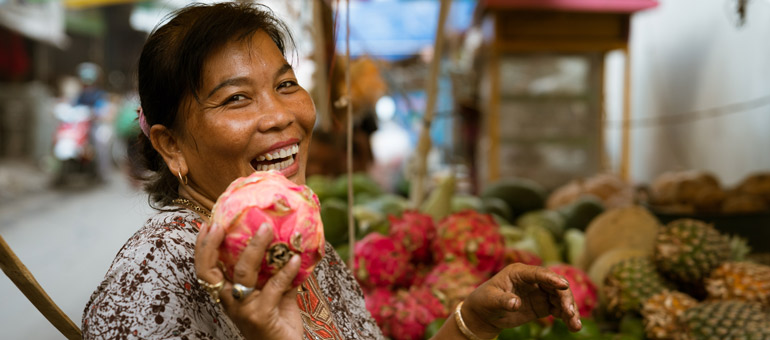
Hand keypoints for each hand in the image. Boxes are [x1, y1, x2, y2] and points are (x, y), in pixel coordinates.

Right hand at [195, 222, 302, 339]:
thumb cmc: (278, 321)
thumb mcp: (274, 293)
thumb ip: (276, 271)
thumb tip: (288, 242)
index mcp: (227, 294)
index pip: (205, 270)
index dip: (202, 248)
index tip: (209, 224)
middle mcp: (229, 302)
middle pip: (210, 271)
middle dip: (213, 245)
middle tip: (223, 224)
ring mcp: (243, 309)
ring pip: (244, 272)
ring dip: (256, 247)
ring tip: (267, 229)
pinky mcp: (261, 316)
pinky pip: (274, 287)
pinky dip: (286, 271)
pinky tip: (297, 259)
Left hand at [462, 263, 581, 337]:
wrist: (484, 315)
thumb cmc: (484, 301)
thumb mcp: (491, 300)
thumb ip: (503, 300)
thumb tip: (516, 303)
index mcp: (519, 272)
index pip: (539, 273)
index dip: (552, 278)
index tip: (564, 285)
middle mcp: (533, 280)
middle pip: (555, 285)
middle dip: (565, 298)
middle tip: (570, 312)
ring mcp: (539, 292)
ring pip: (560, 298)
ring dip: (570, 309)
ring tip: (575, 325)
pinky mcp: (542, 305)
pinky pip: (558, 309)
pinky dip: (567, 316)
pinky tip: (573, 326)